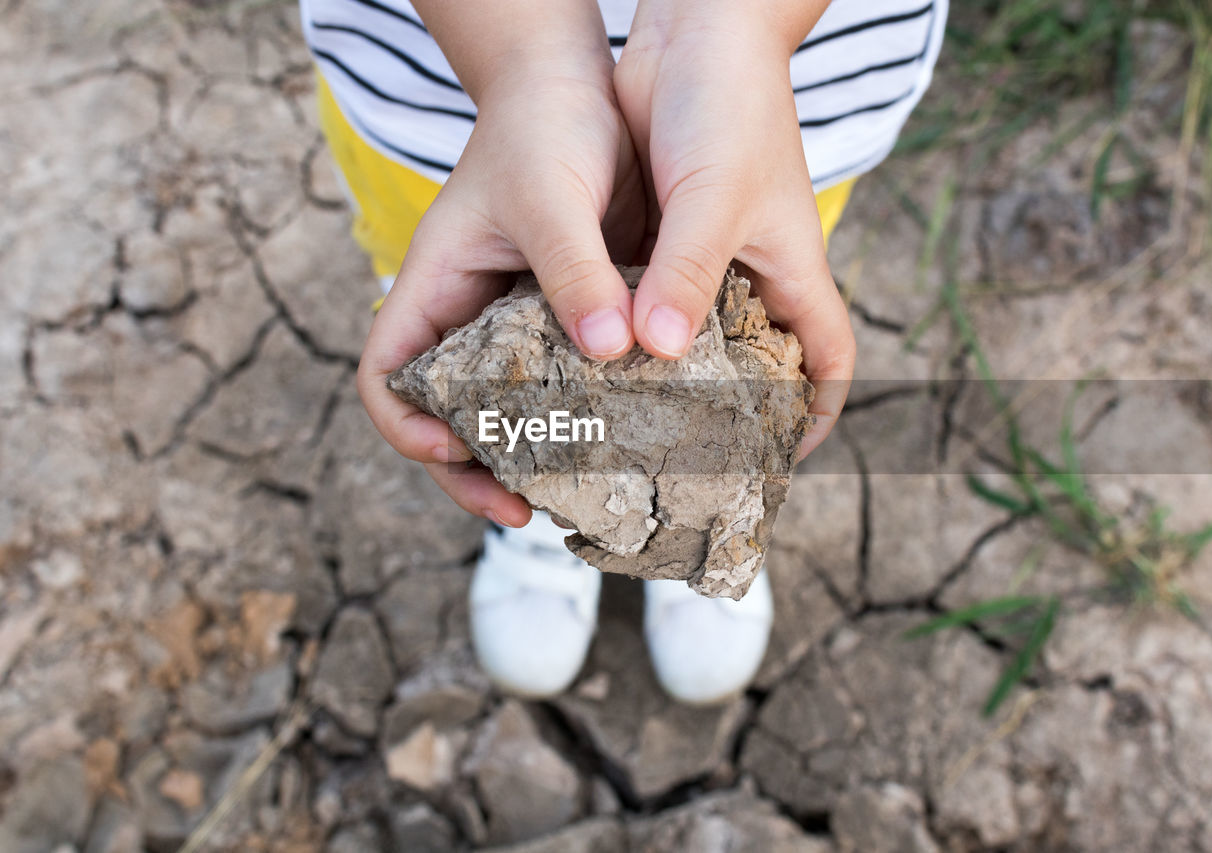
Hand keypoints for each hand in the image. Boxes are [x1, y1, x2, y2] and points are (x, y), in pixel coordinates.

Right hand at [356, 69, 645, 526]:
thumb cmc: (543, 124)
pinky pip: (573, 379)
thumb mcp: (552, 198)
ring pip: (515, 408)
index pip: (385, 379)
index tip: (457, 451)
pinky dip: (593, 412)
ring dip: (541, 451)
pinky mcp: (573, 313)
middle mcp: (471, 314)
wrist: (582, 85)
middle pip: (450, 415)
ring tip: (585, 489)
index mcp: (435, 288)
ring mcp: (521, 319)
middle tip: (530, 508)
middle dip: (480, 467)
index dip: (408, 428)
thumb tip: (609, 349)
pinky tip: (633, 435)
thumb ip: (574, 270)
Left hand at [615, 4, 855, 457]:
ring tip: (622, 423)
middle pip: (754, 363)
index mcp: (791, 269)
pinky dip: (627, 327)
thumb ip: (686, 273)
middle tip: (684, 460)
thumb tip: (654, 351)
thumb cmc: (730, 107)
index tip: (780, 463)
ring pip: (691, 335)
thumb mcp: (713, 198)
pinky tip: (589, 358)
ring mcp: (702, 253)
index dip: (815, 415)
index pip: (827, 360)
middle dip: (731, 413)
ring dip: (666, 374)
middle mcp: (749, 270)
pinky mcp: (658, 233)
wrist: (697, 28)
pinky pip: (647, 297)